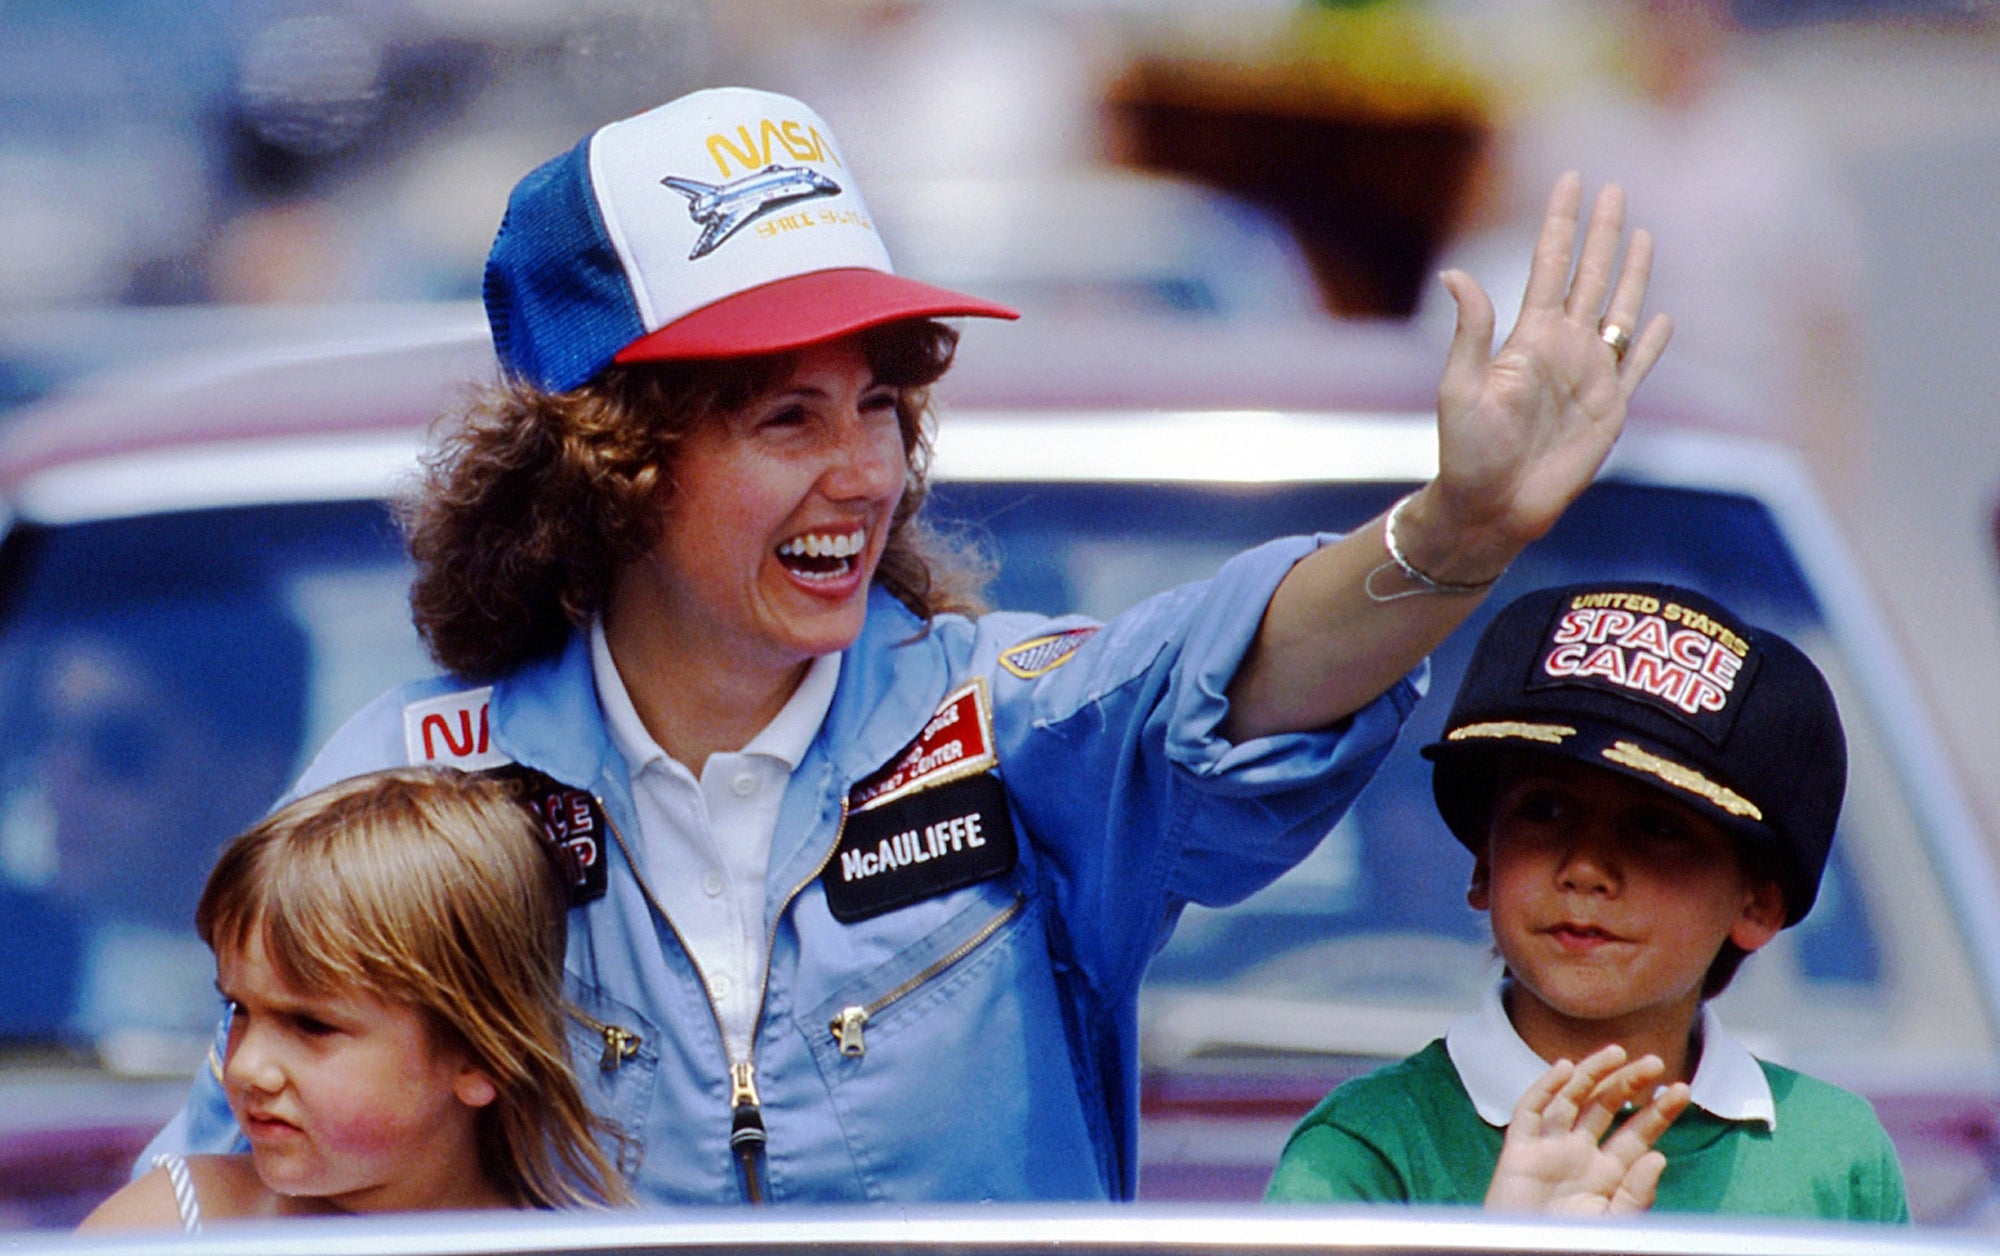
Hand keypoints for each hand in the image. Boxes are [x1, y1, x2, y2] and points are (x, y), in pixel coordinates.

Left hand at [1399, 172, 1672, 584]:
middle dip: (1600, 232)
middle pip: (1589, 276)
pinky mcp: (1610, 411)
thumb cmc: (1467, 451)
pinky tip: (1664, 319)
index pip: (1549, 265)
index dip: (1560, 223)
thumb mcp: (1461, 387)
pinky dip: (1651, 344)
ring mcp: (1589, 377)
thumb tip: (1456, 272)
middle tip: (1613, 187)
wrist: (1492, 506)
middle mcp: (1562, 349)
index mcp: (1527, 338)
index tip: (1570, 179)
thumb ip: (1471, 330)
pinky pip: (1636, 369)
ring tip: (1641, 234)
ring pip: (1618, 311)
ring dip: (1631, 273)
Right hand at [1484, 1044, 1690, 1215]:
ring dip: (1592, 1073)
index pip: (1638, 1134)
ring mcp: (1549, 1150)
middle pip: (1606, 1108)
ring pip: (1571, 1099)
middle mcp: (1580, 1156)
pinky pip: (1530, 1111)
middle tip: (1654, 1062)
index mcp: (1608, 1175)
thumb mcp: (1615, 1224)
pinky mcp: (1519, 1151)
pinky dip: (1544, 1087)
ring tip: (1617, 1053)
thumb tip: (1658, 1156)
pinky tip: (1564, 1068)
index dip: (1658, 1112)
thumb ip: (1637, 1194)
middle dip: (1630, 1083)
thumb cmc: (1571, 1246)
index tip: (1681, 1090)